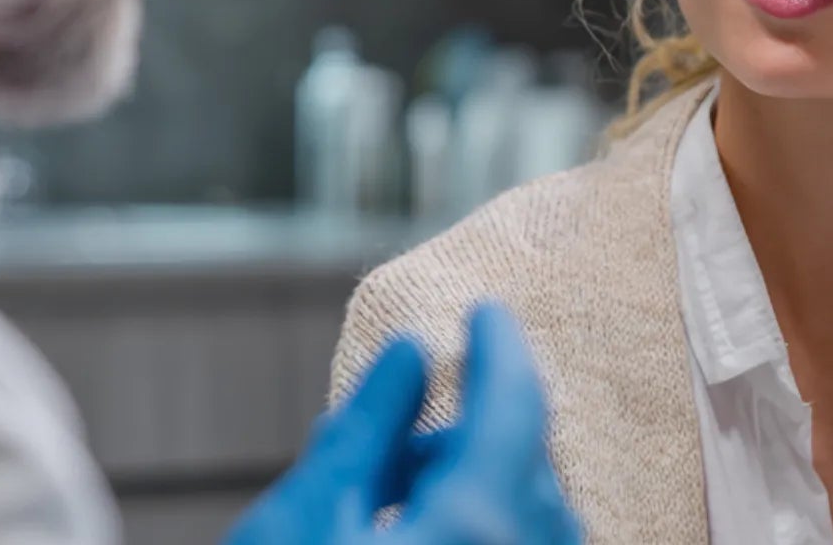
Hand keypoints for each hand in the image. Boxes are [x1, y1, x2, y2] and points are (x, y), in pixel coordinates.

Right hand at [224, 303, 579, 544]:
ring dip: (477, 487)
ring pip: (533, 522)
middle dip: (473, 435)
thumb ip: (366, 431)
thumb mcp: (300, 518)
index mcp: (476, 528)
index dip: (501, 349)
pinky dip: (486, 526)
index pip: (517, 409)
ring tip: (386, 497)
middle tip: (394, 441)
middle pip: (531, 472)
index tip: (487, 311)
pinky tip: (413, 531)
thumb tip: (412, 353)